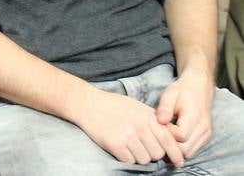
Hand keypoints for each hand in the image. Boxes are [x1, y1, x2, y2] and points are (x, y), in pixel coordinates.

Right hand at [69, 85, 183, 165]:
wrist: (88, 104)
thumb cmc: (114, 105)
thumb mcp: (138, 107)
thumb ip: (154, 120)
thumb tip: (172, 136)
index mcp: (148, 117)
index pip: (169, 140)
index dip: (176, 154)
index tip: (178, 162)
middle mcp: (140, 127)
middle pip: (157, 154)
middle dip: (152, 153)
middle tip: (142, 146)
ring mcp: (127, 137)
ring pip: (144, 160)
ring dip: (139, 156)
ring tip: (130, 145)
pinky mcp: (115, 145)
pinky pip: (129, 161)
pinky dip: (126, 158)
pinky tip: (121, 147)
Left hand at [156, 68, 213, 163]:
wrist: (199, 90)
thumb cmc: (182, 91)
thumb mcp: (170, 94)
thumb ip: (165, 107)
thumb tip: (160, 121)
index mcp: (195, 116)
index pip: (181, 136)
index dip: (168, 134)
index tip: (160, 124)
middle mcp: (203, 129)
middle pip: (185, 149)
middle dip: (170, 144)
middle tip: (161, 131)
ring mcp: (206, 135)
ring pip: (189, 153)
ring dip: (176, 148)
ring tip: (167, 133)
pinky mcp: (205, 139)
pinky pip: (193, 150)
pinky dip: (182, 148)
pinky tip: (174, 136)